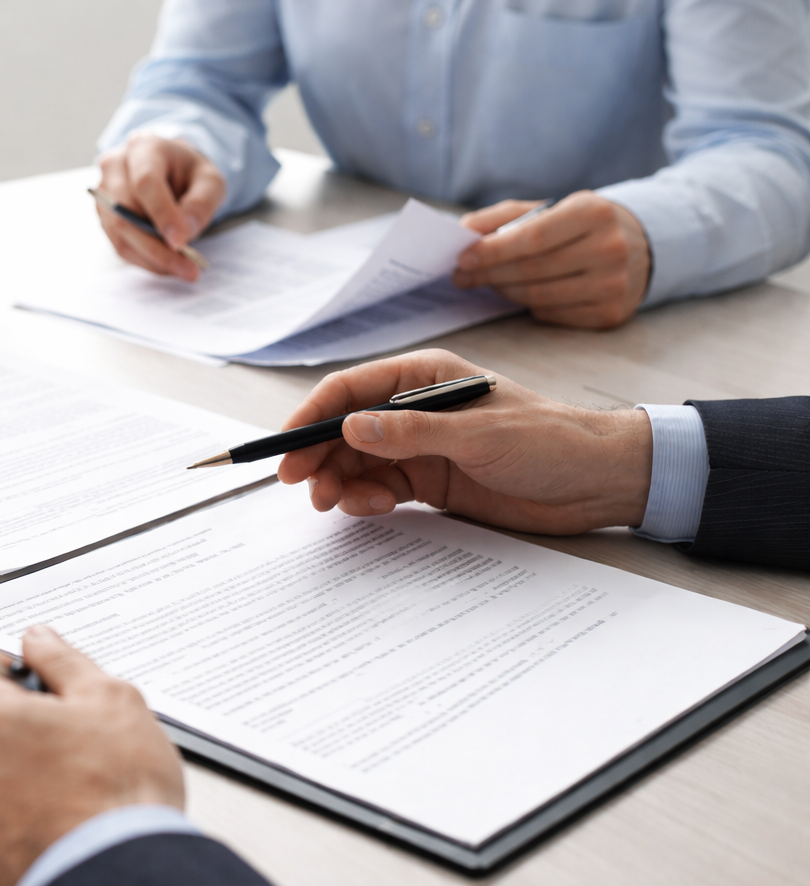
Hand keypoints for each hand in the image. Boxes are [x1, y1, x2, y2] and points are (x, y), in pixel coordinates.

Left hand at [0, 625, 184, 885]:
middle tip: (69, 733)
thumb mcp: (106, 697)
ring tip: (70, 778)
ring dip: (14, 764)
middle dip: (15, 719)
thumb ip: (63, 659)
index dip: (20, 671)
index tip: (48, 685)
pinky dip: (14, 807)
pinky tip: (57, 812)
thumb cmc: (112, 790)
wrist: (115, 876)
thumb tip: (40, 640)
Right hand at [96, 133, 225, 281]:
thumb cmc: (189, 173)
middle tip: (188, 268)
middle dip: (156, 246)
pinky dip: (145, 260)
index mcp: (143, 147)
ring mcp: (104, 193)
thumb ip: (202, 203)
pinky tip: (167, 265)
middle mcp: (115, 167)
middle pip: (126, 213)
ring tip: (183, 270)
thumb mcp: (210, 180)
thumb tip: (184, 233)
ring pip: (119, 233)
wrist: (171, 171)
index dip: (162, 214)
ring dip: (151, 258)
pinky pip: (120, 244)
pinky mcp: (104, 217)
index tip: (181, 242)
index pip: (145, 183)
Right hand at [275, 349, 653, 534]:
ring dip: (337, 481)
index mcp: (423, 377)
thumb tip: (349, 426)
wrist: (598, 482)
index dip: (311, 415)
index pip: (349, 389)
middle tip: (300, 485)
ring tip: (333, 503)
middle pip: (344, 429)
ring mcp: (420, 446)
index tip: (286, 446)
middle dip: (317, 456)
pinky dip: (364, 499)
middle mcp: (414, 409)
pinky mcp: (429, 481)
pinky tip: (367, 508)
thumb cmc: (551, 441)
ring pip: (356, 462)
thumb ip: (410, 431)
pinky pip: (379, 488)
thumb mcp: (478, 434)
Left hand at [452, 192, 651, 328]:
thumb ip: (504, 216)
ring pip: (539, 297)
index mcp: (593, 212)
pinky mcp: (610, 313)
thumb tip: (463, 230)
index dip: (493, 251)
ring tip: (489, 283)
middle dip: (490, 274)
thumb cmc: (581, 225)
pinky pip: (552, 315)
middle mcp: (609, 248)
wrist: (641, 245)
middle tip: (462, 276)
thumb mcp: (550, 208)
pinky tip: (525, 293)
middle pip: (532, 271)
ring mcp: (614, 285)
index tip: (463, 258)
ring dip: (505, 292)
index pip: (533, 238)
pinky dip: (531, 306)